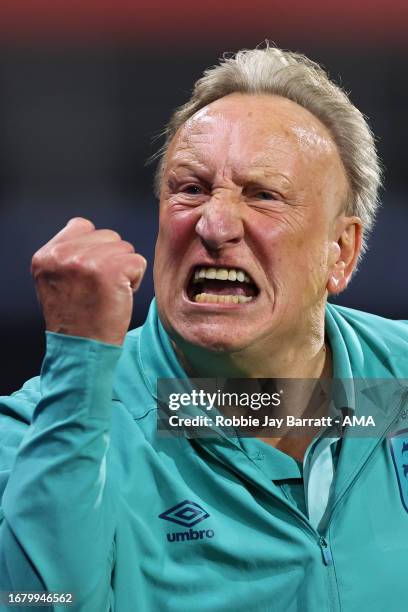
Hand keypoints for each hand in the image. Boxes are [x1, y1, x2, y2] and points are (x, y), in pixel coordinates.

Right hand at [31, 217, 146, 345]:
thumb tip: (96, 237)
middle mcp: (62, 255)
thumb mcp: (56, 281)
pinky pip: (138, 262)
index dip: (95, 248)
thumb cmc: (76, 319)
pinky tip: (119, 297)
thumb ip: (68, 255)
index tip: (91, 274)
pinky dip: (136, 280)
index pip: (81, 225)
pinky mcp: (111, 270)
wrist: (82, 351)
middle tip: (100, 289)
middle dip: (112, 259)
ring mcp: (86, 261)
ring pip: (125, 248)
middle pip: (108, 236)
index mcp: (46, 255)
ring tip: (108, 293)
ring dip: (124, 270)